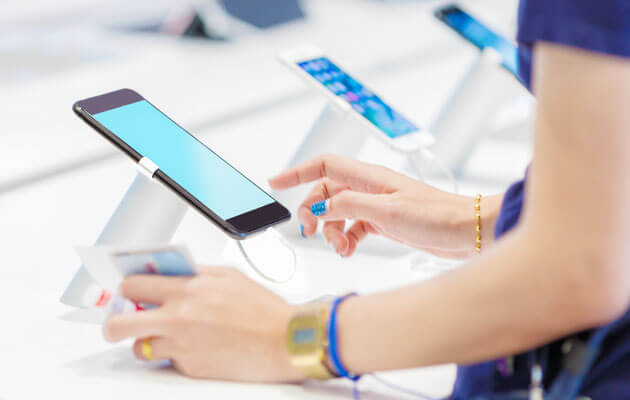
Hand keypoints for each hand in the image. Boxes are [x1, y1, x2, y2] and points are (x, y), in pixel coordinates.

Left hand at [104, 267, 304, 381]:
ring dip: (146, 340)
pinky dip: (175, 354)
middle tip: (121, 320)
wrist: (285, 341)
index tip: (128, 291)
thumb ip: (196, 273)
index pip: (133, 285)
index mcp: (187, 289)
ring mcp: (181, 346)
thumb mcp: (229, 276)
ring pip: (139, 347)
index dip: (126, 288)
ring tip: (163, 335)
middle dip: (114, 321)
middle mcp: (178, 318)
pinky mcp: (190, 368)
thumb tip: (172, 273)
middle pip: (118, 323)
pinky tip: (196, 345)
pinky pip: (168, 361)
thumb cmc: (263, 309)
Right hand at [270, 154, 487, 257]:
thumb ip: (349, 206)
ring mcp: (377, 204)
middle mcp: (371, 188)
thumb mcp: (387, 212)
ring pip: (338, 212)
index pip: (324, 165)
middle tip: (311, 233)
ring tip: (340, 248)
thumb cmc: (437, 217)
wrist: (467, 232)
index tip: (274, 182)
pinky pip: (353, 226)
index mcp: (370, 177)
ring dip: (332, 231)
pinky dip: (346, 238)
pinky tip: (350, 249)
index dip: (297, 172)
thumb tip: (319, 207)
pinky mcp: (385, 221)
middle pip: (326, 193)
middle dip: (314, 213)